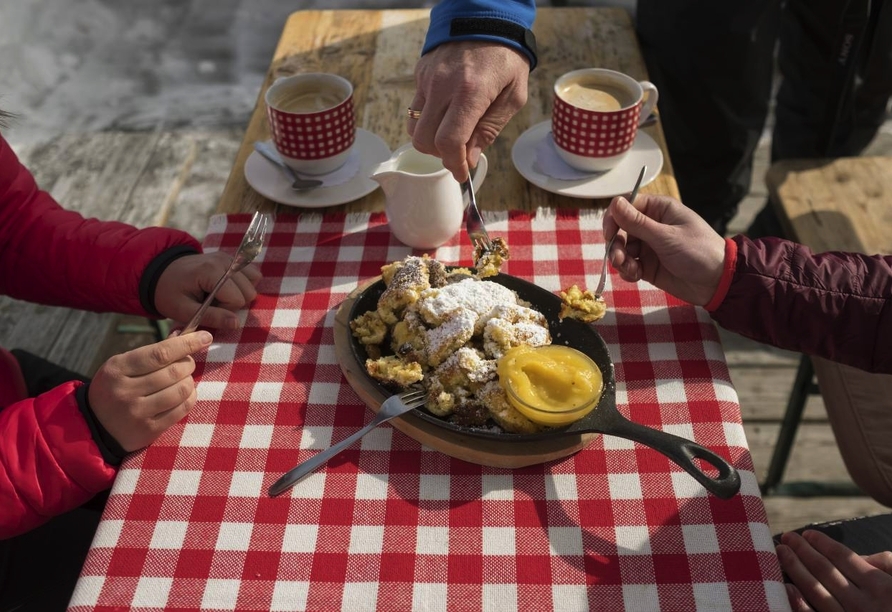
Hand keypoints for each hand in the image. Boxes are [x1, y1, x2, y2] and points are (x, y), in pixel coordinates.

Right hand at [88, 331, 212, 451]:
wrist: (95, 426)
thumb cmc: (116, 387)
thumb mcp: (123, 365)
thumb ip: (152, 352)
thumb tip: (184, 335)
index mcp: (117, 369)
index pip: (160, 353)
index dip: (187, 343)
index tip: (205, 337)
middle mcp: (126, 391)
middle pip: (174, 372)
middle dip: (188, 363)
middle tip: (187, 362)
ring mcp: (137, 413)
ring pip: (181, 390)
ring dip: (189, 381)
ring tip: (183, 379)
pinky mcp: (149, 430)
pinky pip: (182, 409)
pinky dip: (190, 397)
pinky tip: (184, 394)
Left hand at [154, 252, 261, 329]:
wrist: (161, 273)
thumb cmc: (170, 294)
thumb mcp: (184, 311)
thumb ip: (212, 317)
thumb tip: (237, 324)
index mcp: (211, 271)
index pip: (237, 299)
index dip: (224, 310)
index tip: (206, 308)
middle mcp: (225, 260)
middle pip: (249, 292)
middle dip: (233, 303)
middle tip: (212, 303)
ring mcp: (230, 257)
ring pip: (254, 282)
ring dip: (239, 294)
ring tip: (219, 295)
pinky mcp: (232, 258)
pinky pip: (252, 274)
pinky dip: (243, 285)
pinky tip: (226, 289)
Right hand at [408, 40, 528, 181]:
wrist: (487, 18)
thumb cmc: (506, 57)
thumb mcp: (513, 96)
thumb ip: (489, 129)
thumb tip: (468, 157)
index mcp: (471, 92)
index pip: (449, 141)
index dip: (454, 164)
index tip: (461, 173)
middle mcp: (443, 86)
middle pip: (424, 140)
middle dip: (440, 155)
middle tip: (457, 153)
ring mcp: (428, 79)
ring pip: (413, 127)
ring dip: (429, 139)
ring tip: (449, 134)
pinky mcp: (420, 74)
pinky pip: (415, 107)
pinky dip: (427, 118)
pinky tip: (445, 111)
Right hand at [602, 193, 725, 305]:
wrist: (716, 282)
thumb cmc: (698, 251)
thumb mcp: (667, 236)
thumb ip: (638, 223)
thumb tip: (614, 203)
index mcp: (659, 210)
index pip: (627, 206)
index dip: (614, 218)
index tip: (609, 233)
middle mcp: (652, 226)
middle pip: (620, 229)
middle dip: (615, 244)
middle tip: (617, 258)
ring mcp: (649, 246)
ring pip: (622, 248)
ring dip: (620, 259)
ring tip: (629, 269)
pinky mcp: (648, 266)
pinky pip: (628, 265)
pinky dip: (627, 271)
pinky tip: (635, 276)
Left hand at [777, 530, 891, 610]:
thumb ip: (887, 566)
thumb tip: (862, 557)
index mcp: (883, 588)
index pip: (845, 558)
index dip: (824, 543)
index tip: (808, 534)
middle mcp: (865, 604)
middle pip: (826, 571)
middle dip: (803, 551)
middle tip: (787, 538)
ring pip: (817, 591)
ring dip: (796, 569)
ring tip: (781, 553)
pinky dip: (800, 604)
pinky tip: (787, 589)